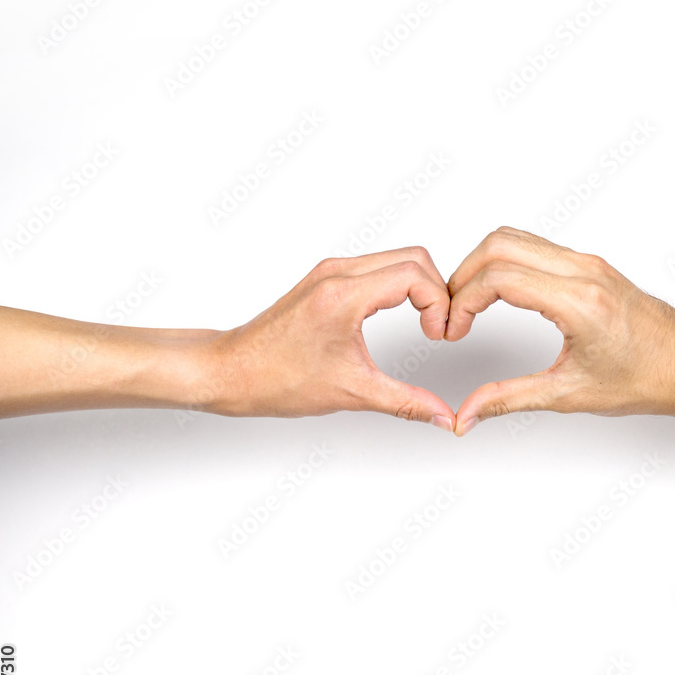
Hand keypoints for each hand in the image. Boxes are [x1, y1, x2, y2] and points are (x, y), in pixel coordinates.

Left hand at [206, 247, 455, 428]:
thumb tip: (444, 417)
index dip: (439, 304)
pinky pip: (376, 267)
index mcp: (344, 295)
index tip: (437, 335)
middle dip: (437, 290)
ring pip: (396, 258)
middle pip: (413, 257)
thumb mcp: (351, 392)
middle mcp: (337, 274)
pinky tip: (401, 314)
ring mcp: (330, 273)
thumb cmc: (275, 378)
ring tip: (425, 323)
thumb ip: (406, 403)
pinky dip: (399, 285)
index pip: (415, 274)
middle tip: (438, 328)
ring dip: (419, 286)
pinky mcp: (325, 279)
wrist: (230, 371)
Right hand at [445, 227, 674, 434]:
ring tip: (469, 304)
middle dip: (463, 276)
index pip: (499, 277)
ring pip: (515, 238)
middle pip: (499, 245)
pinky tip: (497, 294)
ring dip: (482, 265)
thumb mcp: (570, 394)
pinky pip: (534, 246)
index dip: (463, 301)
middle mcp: (583, 271)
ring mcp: (587, 262)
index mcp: (579, 301)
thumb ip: (509, 399)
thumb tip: (467, 413)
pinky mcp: (589, 264)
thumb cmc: (647, 377)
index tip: (453, 329)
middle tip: (453, 313)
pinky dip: (504, 262)